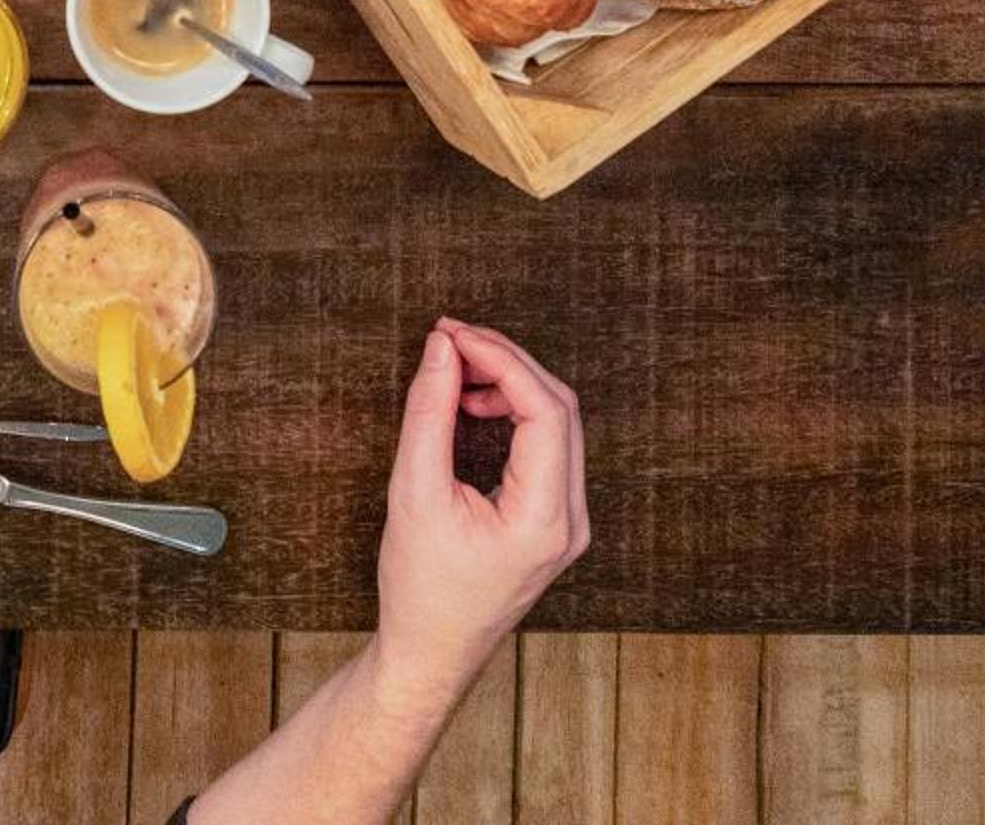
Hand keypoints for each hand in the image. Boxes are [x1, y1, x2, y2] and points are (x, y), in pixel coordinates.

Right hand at [373, 320, 586, 698]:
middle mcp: (571, 519)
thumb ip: (429, 414)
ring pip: (558, 422)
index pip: (544, 410)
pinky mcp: (555, 519)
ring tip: (455, 370)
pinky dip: (514, 413)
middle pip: (560, 409)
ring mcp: (569, 521)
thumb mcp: (413, 493)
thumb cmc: (418, 585)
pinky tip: (472, 406)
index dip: (500, 359)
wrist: (431, 650)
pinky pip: (548, 445)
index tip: (451, 334)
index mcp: (544, 519)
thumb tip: (441, 348)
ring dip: (511, 385)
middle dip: (506, 362)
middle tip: (450, 339)